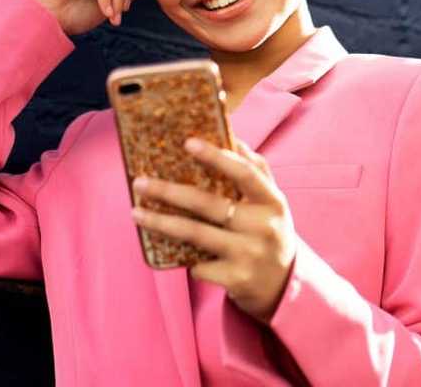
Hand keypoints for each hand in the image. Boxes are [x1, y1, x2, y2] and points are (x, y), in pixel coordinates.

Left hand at [130, 136, 297, 324]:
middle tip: (140, 182)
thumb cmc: (270, 231)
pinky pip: (198, 265)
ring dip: (161, 222)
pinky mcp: (235, 280)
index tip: (188, 142)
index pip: (245, 173)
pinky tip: (176, 252)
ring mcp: (249, 254)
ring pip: (195, 234)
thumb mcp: (272, 201)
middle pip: (209, 204)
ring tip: (136, 212)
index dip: (217, 156)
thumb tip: (231, 135)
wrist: (284, 285)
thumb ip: (255, 169)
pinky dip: (185, 258)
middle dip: (169, 191)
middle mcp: (263, 227)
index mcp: (273, 201)